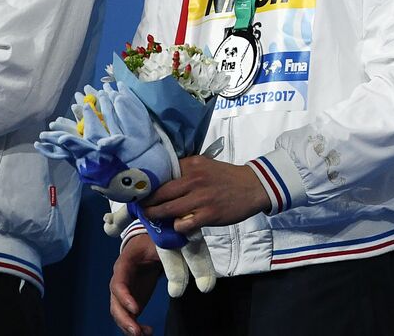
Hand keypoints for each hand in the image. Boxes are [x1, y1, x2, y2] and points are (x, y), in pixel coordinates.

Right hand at [109, 233, 161, 335]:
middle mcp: (120, 281)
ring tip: (143, 334)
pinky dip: (136, 326)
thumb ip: (167, 257)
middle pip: (114, 303)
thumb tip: (179, 271)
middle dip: (124, 319)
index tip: (136, 309)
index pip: (118, 284)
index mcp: (124, 265)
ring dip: (128, 326)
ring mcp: (124, 293)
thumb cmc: (152, 242)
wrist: (147, 244)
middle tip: (136, 331)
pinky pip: (129, 316)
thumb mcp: (159, 245)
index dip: (125, 298)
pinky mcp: (131, 300)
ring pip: (119, 313)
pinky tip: (148, 331)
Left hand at [140, 155, 270, 233]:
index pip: (161, 174)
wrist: (254, 186)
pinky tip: (178, 226)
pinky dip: (177, 226)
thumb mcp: (205, 166)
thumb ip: (186, 171)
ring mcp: (200, 198)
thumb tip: (162, 181)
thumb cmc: (227, 177)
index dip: (148, 185)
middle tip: (140, 209)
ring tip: (150, 219)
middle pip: (159, 194)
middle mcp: (193, 179)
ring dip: (155, 216)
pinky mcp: (208, 214)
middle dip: (146, 204)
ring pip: (167, 210)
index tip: (139, 193)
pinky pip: (182, 224)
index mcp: (191, 165)